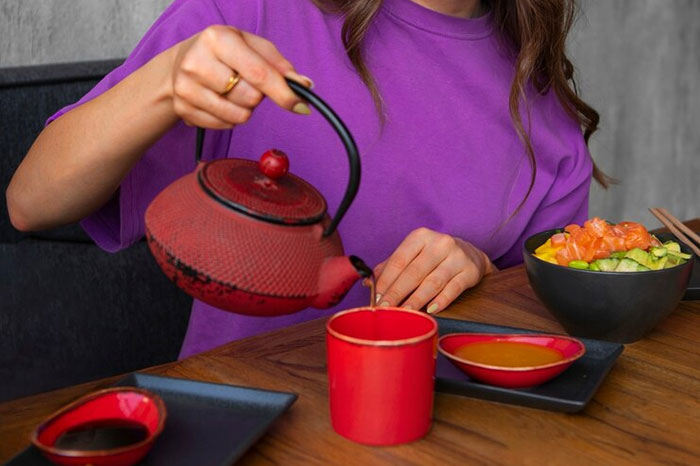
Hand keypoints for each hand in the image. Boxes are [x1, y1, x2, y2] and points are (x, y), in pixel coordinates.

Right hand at [167, 25, 312, 128]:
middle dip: (257, 95)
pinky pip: (225, 126)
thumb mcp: (251, 46)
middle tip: (246, 83)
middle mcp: (197, 62)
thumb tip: (304, 85)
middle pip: (250, 98)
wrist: (180, 62)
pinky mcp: (183, 109)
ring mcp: (186, 88)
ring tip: (232, 92)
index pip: (258, 73)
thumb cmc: (223, 52)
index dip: (283, 92)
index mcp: (217, 39)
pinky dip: (230, 118)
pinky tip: (220, 101)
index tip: (301, 104)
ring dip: (245, 109)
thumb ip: (279, 65)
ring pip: (238, 116)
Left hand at [374, 228, 495, 313]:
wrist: (470, 254)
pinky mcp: (470, 271)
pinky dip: (440, 301)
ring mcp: (457, 257)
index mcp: (420, 237)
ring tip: (405, 313)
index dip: (386, 280)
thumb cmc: (434, 256)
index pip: (399, 260)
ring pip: (433, 282)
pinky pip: (453, 289)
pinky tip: (430, 310)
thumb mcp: (413, 255)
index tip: (377, 298)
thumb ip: (390, 267)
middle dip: (397, 293)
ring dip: (417, 300)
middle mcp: (439, 243)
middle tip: (386, 309)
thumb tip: (368, 283)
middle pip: (414, 272)